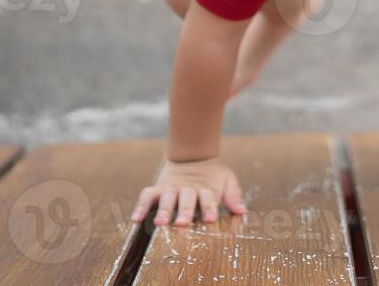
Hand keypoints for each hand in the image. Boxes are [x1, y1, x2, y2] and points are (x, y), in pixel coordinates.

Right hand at [130, 155, 247, 226]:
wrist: (193, 155)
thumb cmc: (212, 175)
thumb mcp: (227, 180)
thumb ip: (233, 195)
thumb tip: (242, 210)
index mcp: (205, 188)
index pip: (208, 197)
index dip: (209, 208)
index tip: (210, 219)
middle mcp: (187, 188)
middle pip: (186, 199)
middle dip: (184, 211)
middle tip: (182, 223)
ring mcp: (171, 187)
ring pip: (166, 197)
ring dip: (163, 210)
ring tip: (160, 223)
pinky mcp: (158, 188)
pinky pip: (147, 195)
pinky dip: (141, 206)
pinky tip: (136, 219)